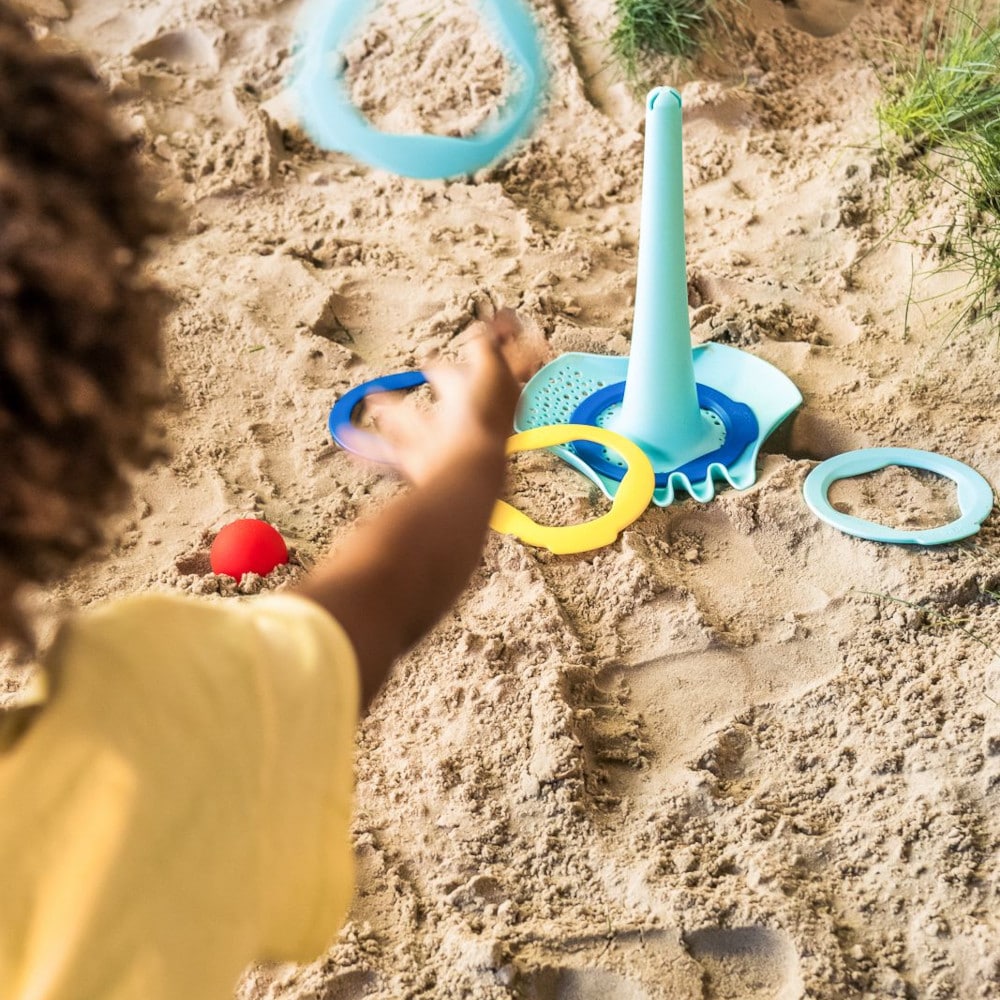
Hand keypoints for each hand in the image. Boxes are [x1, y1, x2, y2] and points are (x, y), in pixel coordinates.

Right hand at [359, 310, 544, 485]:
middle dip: (439, 380)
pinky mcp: (418, 464)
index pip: (485, 376)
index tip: (471, 343)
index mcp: (489, 403)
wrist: (464, 470)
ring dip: (394, 408)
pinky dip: (367, 445)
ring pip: (416, 422)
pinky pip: (389, 451)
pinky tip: (348, 436)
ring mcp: (442, 445)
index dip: (478, 359)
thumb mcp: (490, 372)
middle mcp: (468, 425)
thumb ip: (485, 349)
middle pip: (453, 398)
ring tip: (373, 396)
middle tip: (427, 365)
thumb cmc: (480, 421)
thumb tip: (484, 333)